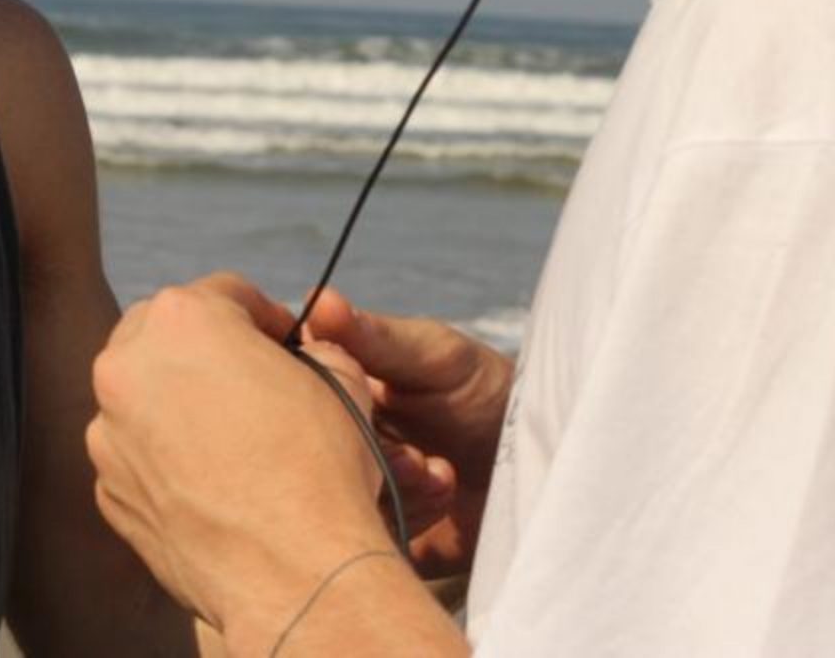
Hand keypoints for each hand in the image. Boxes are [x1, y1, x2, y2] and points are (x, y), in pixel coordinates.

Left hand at [85, 273, 398, 645]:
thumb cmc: (320, 468)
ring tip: (229, 444)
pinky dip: (163, 462)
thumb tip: (304, 356)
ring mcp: (108, 432)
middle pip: (164, 336)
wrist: (293, 573)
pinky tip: (209, 487)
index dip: (261, 316)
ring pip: (141, 399)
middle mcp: (126, 366)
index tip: (280, 342)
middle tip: (247, 385)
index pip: (224, 294)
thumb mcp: (340, 380)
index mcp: (181, 319)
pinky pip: (135, 458)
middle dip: (203, 352)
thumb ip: (310, 350)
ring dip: (177, 407)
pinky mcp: (106, 489)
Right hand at [301, 291, 511, 575]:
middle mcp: (335, 437)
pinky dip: (408, 513)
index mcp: (335, 387)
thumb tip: (318, 300)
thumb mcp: (436, 354)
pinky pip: (367, 534)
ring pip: (336, 494)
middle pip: (311, 447)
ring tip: (436, 469)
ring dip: (390, 482)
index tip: (360, 398)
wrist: (542, 460)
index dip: (314, 395)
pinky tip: (443, 489)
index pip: (293, 389)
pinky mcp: (379, 533)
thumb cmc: (486, 391)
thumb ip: (376, 336)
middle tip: (409, 451)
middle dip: (363, 447)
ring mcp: (354, 487)